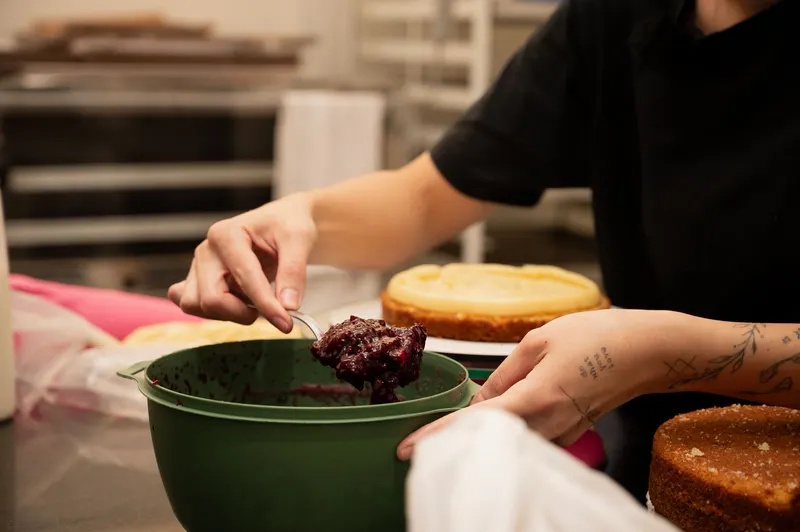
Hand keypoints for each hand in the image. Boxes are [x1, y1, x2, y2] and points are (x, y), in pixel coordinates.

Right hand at [168, 194, 316, 331]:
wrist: (280, 220)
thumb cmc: (287, 223)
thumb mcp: (299, 238)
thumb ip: (293, 271)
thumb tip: (288, 306)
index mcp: (227, 234)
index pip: (244, 279)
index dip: (266, 305)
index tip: (286, 323)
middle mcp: (207, 250)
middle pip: (211, 299)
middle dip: (242, 314)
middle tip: (268, 311)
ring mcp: (199, 265)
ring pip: (197, 306)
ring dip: (227, 314)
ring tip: (253, 304)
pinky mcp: (198, 279)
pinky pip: (191, 304)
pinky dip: (212, 312)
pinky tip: (235, 303)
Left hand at [398, 309, 678, 459]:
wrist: (649, 351)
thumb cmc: (596, 337)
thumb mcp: (540, 342)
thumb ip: (505, 374)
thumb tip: (478, 400)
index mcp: (536, 399)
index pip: (475, 424)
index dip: (438, 436)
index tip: (406, 449)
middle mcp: (549, 426)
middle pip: (490, 443)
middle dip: (454, 442)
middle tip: (419, 442)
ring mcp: (563, 434)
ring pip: (510, 444)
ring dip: (479, 439)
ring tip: (449, 431)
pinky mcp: (572, 433)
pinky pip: (531, 438)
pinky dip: (506, 434)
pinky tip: (494, 421)